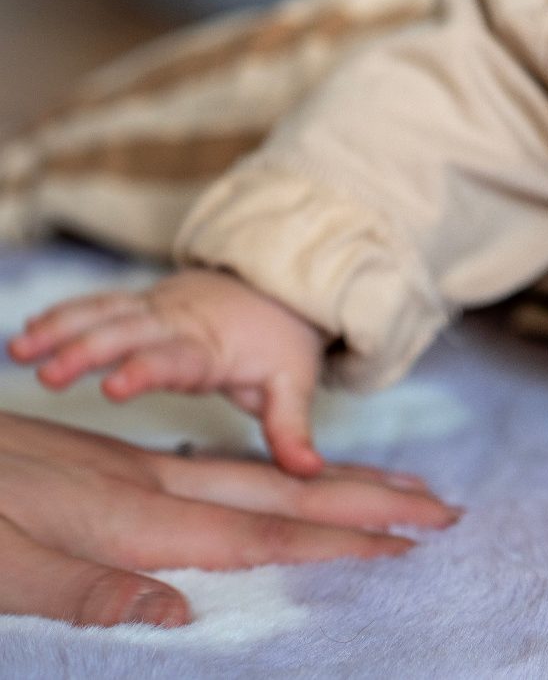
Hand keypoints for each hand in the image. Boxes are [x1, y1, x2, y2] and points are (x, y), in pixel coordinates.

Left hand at [0, 409, 458, 627]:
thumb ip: (87, 589)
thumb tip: (184, 614)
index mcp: (136, 517)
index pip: (263, 533)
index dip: (341, 540)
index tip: (412, 544)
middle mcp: (154, 486)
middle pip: (285, 493)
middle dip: (371, 500)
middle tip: (444, 506)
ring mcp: (139, 472)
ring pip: (261, 477)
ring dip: (336, 484)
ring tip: (395, 488)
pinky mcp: (119, 471)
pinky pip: (225, 474)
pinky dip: (276, 480)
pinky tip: (281, 489)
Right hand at [10, 269, 329, 475]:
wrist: (276, 288)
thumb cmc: (278, 345)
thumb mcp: (292, 383)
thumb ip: (291, 427)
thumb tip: (307, 471)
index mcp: (212, 348)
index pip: (176, 359)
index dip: (146, 370)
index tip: (113, 387)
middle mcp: (178, 324)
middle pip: (130, 333)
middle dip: (89, 349)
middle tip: (46, 373)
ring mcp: (155, 310)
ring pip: (104, 313)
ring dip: (62, 327)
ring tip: (19, 348)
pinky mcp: (139, 305)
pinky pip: (98, 304)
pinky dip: (63, 314)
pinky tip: (26, 330)